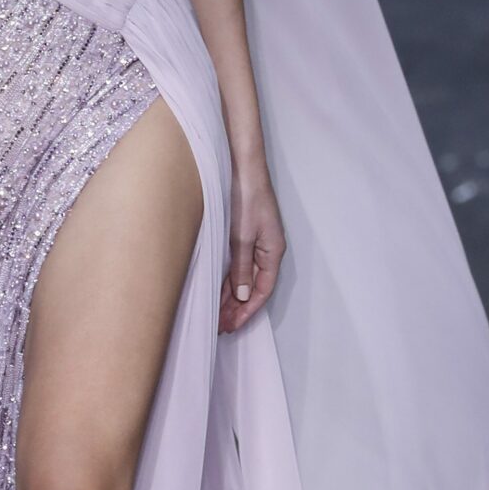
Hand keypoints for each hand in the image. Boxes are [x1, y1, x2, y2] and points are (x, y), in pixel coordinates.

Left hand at [220, 156, 283, 334]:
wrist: (240, 163)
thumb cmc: (246, 195)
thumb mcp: (242, 236)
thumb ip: (241, 267)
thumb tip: (241, 296)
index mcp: (272, 250)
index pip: (262, 290)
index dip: (247, 310)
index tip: (233, 325)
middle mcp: (266, 248)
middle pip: (252, 286)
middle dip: (237, 307)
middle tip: (221, 326)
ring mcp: (254, 240)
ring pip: (242, 276)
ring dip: (230, 295)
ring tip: (216, 313)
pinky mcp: (242, 232)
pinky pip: (236, 263)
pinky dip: (227, 278)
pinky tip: (216, 288)